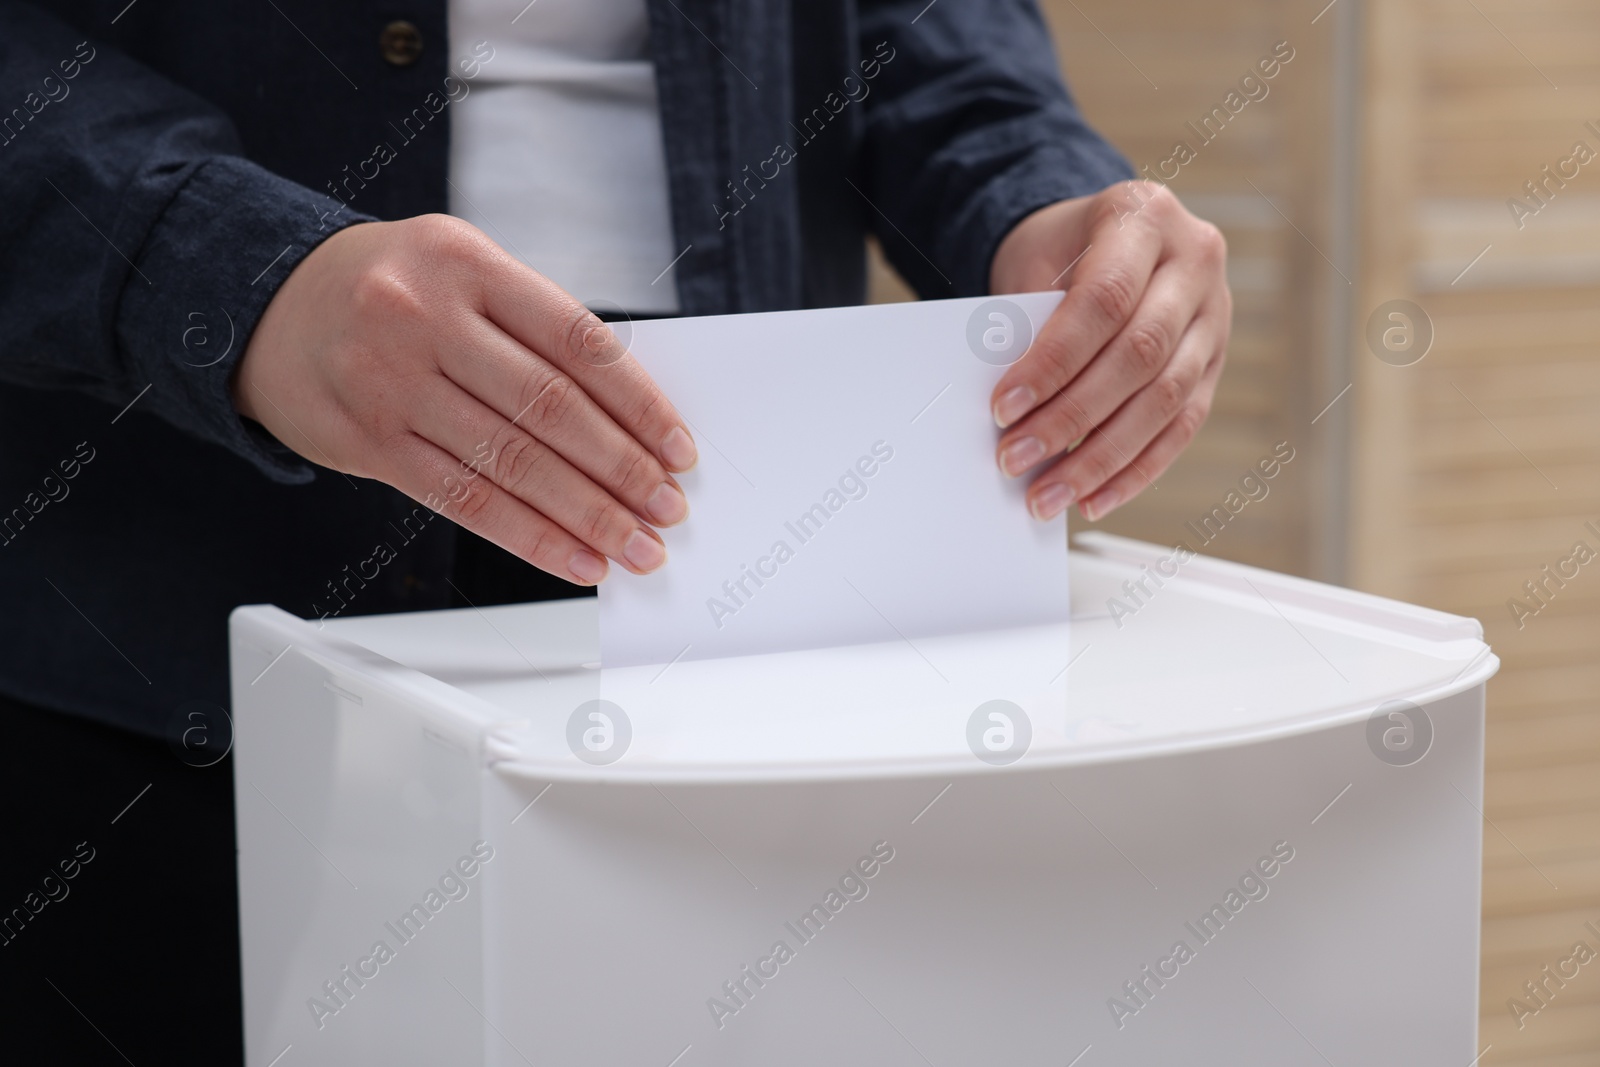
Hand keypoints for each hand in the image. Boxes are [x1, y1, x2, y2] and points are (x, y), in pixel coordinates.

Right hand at [233, 214, 697, 584]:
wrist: (265, 303)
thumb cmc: (390, 288)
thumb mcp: (461, 270)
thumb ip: (533, 327)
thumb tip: (629, 416)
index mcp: (466, 263)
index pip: (577, 342)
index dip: (640, 404)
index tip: (679, 450)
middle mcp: (424, 317)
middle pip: (549, 408)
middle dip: (622, 469)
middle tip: (668, 510)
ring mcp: (390, 382)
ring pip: (510, 463)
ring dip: (586, 516)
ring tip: (635, 547)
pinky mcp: (366, 442)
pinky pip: (463, 501)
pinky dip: (529, 537)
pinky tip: (574, 559)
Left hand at [988, 181, 1230, 521]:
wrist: (1104, 237)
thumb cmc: (1058, 251)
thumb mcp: (1037, 261)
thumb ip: (1030, 321)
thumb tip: (1010, 410)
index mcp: (1145, 217)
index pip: (1105, 300)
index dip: (1053, 362)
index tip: (1003, 408)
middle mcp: (1195, 260)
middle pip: (1139, 355)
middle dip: (1071, 418)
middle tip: (1015, 459)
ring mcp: (1215, 314)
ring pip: (1165, 400)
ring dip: (1101, 458)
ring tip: (1048, 494)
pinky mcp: (1217, 361)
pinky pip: (1182, 426)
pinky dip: (1135, 469)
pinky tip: (1095, 498)